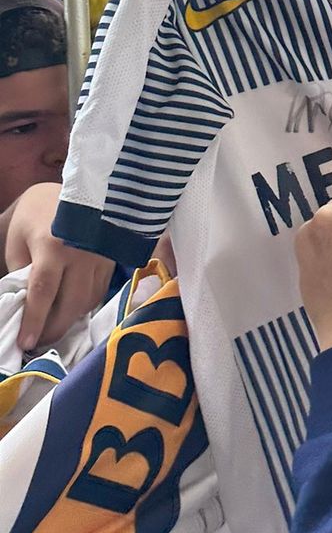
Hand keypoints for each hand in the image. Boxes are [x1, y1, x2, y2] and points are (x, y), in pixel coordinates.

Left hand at [3, 183, 113, 351]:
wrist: (80, 189)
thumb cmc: (40, 212)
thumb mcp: (19, 238)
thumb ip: (22, 270)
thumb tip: (26, 302)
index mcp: (52, 247)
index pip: (43, 293)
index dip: (35, 321)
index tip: (27, 342)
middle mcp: (81, 256)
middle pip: (70, 304)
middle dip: (55, 328)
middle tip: (41, 342)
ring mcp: (101, 260)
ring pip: (88, 302)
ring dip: (71, 319)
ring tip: (54, 327)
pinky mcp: (112, 261)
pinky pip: (99, 293)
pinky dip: (84, 305)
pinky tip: (72, 308)